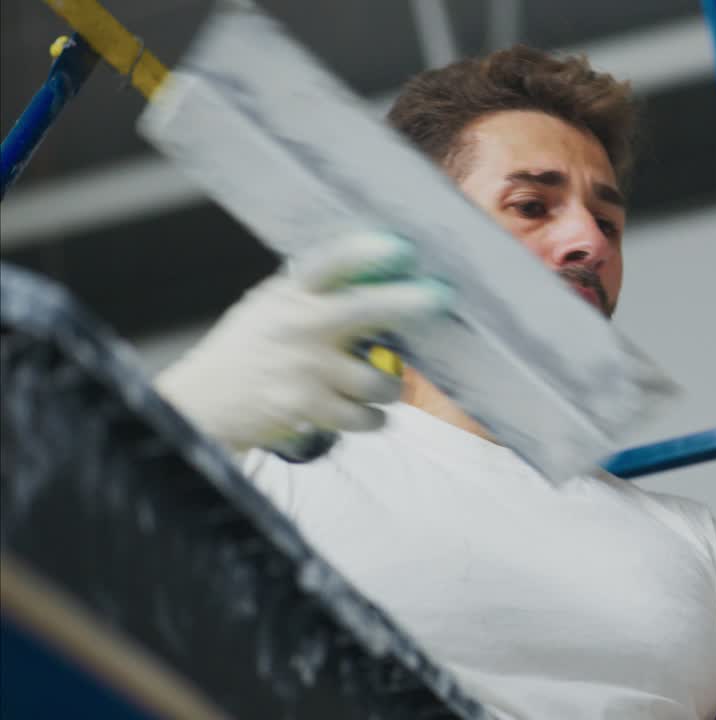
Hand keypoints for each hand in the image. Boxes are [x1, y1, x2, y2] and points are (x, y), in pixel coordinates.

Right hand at [155, 231, 451, 455]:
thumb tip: (387, 274)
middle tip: (440, 298)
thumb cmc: (252, 348)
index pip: (331, 263)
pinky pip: (366, 416)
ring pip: (379, 378)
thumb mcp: (273, 305)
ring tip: (381, 385)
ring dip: (390, 386)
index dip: (368, 252)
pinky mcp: (306, 407)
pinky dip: (374, 417)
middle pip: (368, 308)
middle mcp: (299, 325)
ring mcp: (304, 368)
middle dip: (410, 303)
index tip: (401, 247)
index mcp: (292, 293)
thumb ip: (318, 292)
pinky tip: (366, 412)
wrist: (203, 401)